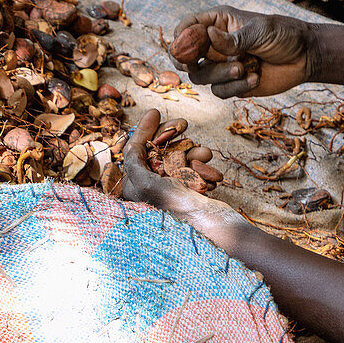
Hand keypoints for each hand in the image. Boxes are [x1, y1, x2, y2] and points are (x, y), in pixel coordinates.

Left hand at [122, 109, 241, 230]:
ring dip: (194, 153)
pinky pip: (197, 171)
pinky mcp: (192, 194)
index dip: (144, 131)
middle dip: (172, 137)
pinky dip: (204, 170)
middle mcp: (151, 190)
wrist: (212, 230)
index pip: (136, 152)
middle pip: (158, 151)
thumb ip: (134, 161)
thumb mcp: (144, 183)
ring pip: (181, 158)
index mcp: (134, 189)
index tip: (154, 112)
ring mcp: (173, 192)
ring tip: (205, 155)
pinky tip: (212, 178)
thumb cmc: (173, 208)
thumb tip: (130, 144)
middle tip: (183, 124)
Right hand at [170, 6, 315, 97]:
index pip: (188, 26)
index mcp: (218, 23)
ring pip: (201, 76)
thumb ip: (233, 38)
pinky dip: (235, 87)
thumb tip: (207, 35)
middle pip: (184, 55)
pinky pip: (219, 91)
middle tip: (192, 64)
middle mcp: (214, 45)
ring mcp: (221, 65)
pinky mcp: (230, 84)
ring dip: (220, 74)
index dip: (181, 36)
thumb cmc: (284, 35)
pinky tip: (254, 78)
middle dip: (186, 61)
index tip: (184, 46)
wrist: (305, 58)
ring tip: (243, 68)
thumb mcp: (260, 31)